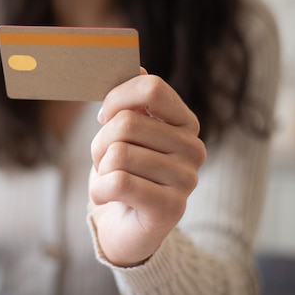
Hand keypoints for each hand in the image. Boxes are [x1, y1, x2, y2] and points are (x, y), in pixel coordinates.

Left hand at [89, 68, 205, 266]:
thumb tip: (137, 66)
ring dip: (100, 168)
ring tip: (111, 180)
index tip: (104, 116)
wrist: (126, 228)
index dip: (117, 98)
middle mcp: (194, 148)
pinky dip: (100, 190)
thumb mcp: (125, 135)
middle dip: (101, 142)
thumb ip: (132, 102)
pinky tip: (109, 197)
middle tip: (105, 160)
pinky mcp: (171, 207)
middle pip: (127, 123)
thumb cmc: (124, 174)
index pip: (152, 88)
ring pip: (118, 153)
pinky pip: (118, 181)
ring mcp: (187, 179)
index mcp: (185, 123)